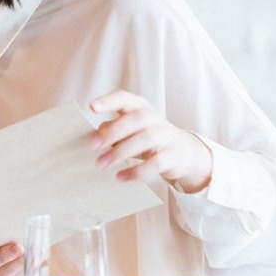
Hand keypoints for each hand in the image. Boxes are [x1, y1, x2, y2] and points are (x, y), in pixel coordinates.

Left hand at [89, 90, 212, 192]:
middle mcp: (154, 118)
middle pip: (136, 118)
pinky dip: (137, 171)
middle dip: (113, 131)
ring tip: (102, 164)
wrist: (183, 152)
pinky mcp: (173, 156)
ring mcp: (166, 136)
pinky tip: (121, 176)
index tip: (91, 107)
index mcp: (139, 107)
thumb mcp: (129, 130)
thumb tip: (96, 136)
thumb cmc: (147, 137)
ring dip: (121, 152)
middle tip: (93, 145)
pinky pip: (156, 162)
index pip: (124, 99)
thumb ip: (112, 129)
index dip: (108, 101)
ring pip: (146, 139)